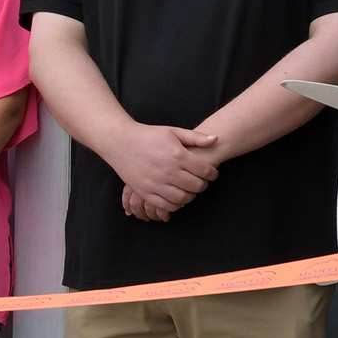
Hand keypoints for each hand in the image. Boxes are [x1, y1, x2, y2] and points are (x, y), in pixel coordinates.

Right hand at [103, 123, 217, 214]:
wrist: (121, 142)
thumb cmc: (149, 136)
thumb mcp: (174, 132)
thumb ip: (196, 137)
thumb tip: (216, 139)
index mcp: (177, 155)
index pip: (205, 171)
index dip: (212, 174)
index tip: (212, 174)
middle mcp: (168, 171)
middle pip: (197, 186)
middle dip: (203, 185)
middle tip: (202, 181)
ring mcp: (156, 183)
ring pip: (183, 199)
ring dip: (190, 196)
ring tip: (189, 189)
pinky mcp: (145, 192)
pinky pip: (166, 206)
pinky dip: (175, 204)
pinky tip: (176, 196)